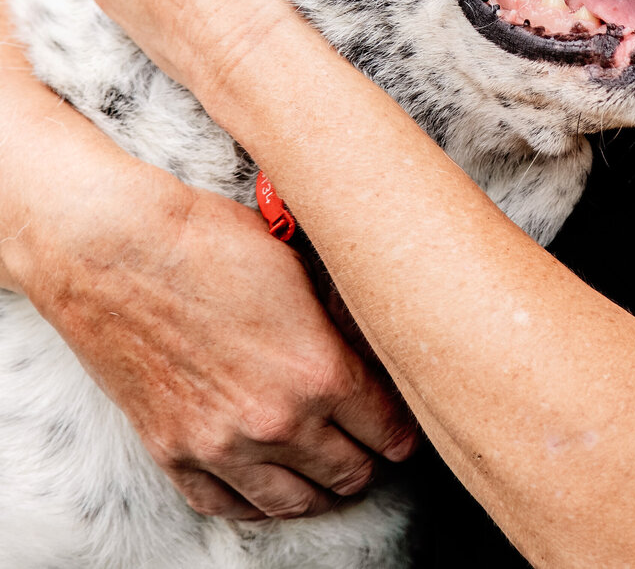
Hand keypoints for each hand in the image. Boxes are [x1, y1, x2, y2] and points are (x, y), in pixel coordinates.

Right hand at [13, 160, 416, 518]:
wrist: (116, 251)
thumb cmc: (209, 241)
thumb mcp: (299, 267)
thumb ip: (337, 321)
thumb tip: (367, 342)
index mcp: (320, 372)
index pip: (387, 430)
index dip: (403, 430)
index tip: (406, 428)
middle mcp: (277, 422)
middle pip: (348, 473)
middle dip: (368, 461)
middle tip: (373, 447)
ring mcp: (222, 446)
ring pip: (293, 502)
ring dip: (319, 490)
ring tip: (330, 474)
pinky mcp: (175, 453)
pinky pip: (228, 505)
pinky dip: (257, 503)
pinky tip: (270, 488)